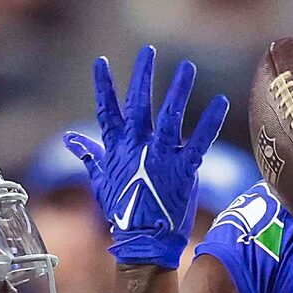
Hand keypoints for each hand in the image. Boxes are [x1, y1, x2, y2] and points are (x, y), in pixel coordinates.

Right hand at [65, 46, 230, 269]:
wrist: (143, 241)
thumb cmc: (123, 211)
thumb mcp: (101, 181)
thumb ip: (89, 155)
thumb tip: (71, 138)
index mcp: (117, 148)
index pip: (107, 110)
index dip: (103, 86)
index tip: (100, 62)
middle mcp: (138, 147)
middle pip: (139, 104)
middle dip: (142, 76)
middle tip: (148, 51)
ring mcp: (161, 156)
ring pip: (170, 116)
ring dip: (178, 90)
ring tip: (187, 67)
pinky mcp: (184, 168)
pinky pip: (199, 141)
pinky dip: (210, 122)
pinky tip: (221, 101)